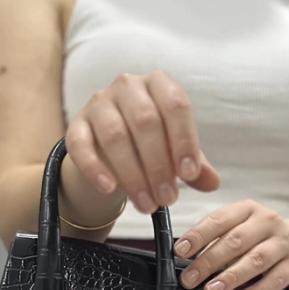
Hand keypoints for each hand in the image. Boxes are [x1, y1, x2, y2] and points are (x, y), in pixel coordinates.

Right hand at [65, 70, 219, 213]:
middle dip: (159, 166)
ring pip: (115, 136)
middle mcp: (128, 86)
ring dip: (133, 175)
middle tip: (168, 199)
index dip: (183, 141)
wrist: (108, 151)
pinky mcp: (76, 125)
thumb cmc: (149, 146)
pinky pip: (82, 145)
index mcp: (159, 85)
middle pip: (145, 122)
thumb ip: (194, 166)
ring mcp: (99, 103)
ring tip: (146, 204)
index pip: (175, 106)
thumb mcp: (175, 153)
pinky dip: (95, 168)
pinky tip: (109, 188)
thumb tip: (212, 183)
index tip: (189, 175)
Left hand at [173, 200, 288, 289]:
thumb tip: (182, 257)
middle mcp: (267, 221)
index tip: (179, 251)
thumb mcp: (236, 229)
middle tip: (189, 279)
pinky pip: (275, 281)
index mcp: (247, 209)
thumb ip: (212, 240)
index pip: (219, 220)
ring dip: (230, 277)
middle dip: (209, 261)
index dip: (198, 236)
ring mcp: (283, 243)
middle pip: (235, 241)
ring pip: (255, 260)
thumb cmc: (256, 239)